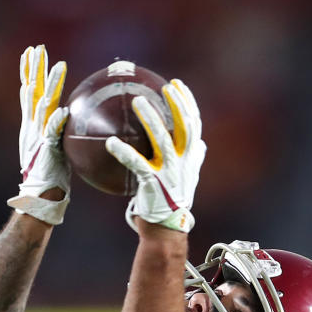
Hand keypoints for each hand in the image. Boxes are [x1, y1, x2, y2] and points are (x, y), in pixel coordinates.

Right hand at [7, 44, 70, 224]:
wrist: (40, 192)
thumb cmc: (49, 171)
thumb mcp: (53, 143)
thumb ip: (60, 127)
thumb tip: (72, 114)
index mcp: (33, 123)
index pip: (30, 91)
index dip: (29, 71)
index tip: (31, 52)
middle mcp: (32, 126)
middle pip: (32, 91)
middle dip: (33, 69)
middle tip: (36, 48)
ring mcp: (38, 136)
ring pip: (43, 105)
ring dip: (51, 85)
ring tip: (59, 66)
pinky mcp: (46, 149)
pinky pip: (52, 133)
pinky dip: (56, 122)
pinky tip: (62, 111)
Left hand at [105, 79, 205, 233]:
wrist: (165, 227)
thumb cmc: (172, 201)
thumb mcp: (188, 177)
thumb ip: (194, 159)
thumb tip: (201, 144)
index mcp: (191, 157)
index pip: (194, 123)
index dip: (187, 102)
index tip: (177, 85)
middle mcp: (184, 161)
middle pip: (185, 126)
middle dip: (178, 104)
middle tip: (166, 87)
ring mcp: (170, 172)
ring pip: (162, 139)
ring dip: (151, 118)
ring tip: (138, 101)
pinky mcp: (153, 182)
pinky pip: (137, 163)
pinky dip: (124, 152)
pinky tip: (110, 142)